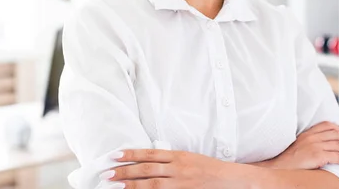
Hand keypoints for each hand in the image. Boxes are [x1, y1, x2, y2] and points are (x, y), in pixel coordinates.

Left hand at [102, 149, 245, 188]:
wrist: (231, 180)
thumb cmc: (208, 168)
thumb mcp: (189, 158)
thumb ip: (170, 160)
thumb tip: (145, 161)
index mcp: (179, 156)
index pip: (150, 154)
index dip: (131, 154)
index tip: (114, 155)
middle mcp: (179, 169)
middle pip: (147, 170)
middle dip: (125, 171)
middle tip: (106, 174)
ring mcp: (182, 184)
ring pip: (151, 185)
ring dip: (131, 185)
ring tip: (114, 186)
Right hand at [273, 121, 338, 169]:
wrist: (278, 168)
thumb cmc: (288, 161)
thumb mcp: (299, 145)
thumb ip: (311, 141)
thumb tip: (324, 146)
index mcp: (308, 133)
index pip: (329, 125)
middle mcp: (312, 137)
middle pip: (337, 134)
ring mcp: (315, 146)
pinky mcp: (317, 156)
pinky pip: (338, 156)